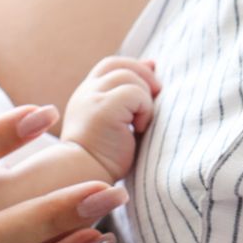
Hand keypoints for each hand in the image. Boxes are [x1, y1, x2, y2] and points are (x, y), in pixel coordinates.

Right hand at [61, 57, 160, 178]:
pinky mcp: (103, 108)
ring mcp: (92, 98)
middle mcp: (86, 92)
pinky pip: (134, 93)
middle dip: (144, 76)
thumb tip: (153, 64)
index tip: (153, 81)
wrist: (87, 177)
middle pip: (120, 65)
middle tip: (156, 96)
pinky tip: (140, 128)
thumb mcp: (118, 121)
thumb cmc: (106, 158)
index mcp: (86, 95)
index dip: (135, 67)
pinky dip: (144, 109)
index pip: (111, 66)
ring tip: (142, 123)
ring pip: (129, 77)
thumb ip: (129, 95)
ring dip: (144, 97)